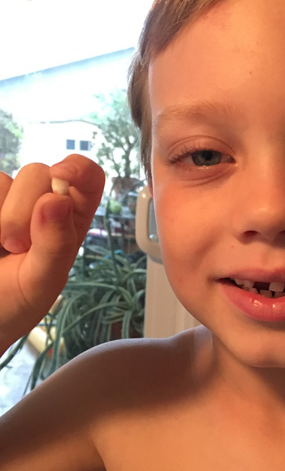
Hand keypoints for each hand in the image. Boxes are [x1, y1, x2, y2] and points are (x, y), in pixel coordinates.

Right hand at [0, 155, 104, 352]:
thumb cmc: (13, 302)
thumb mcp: (40, 282)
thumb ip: (55, 245)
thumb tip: (58, 200)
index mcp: (71, 219)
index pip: (89, 178)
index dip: (79, 168)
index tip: (60, 176)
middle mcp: (43, 203)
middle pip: (40, 172)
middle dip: (23, 210)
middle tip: (16, 247)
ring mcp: (9, 201)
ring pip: (5, 179)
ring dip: (2, 217)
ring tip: (0, 247)